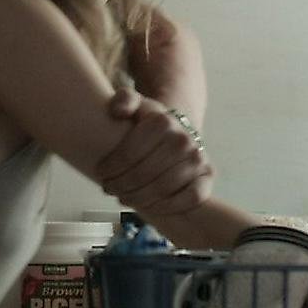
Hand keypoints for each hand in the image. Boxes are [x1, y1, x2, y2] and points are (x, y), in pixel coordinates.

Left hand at [94, 88, 212, 216]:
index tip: (100, 173)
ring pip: (161, 189)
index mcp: (162, 122)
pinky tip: (149, 206)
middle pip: (143, 174)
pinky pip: (188, 199)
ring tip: (123, 197)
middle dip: (120, 185)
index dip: (110, 168)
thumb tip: (118, 111)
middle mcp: (183, 140)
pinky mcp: (207, 178)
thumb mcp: (135, 104)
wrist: (179, 132)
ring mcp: (198, 160)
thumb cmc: (149, 123)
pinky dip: (166, 207)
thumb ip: (124, 100)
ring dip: (137, 198)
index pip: (128, 154)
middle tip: (108, 188)